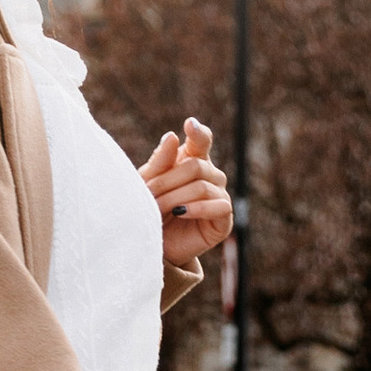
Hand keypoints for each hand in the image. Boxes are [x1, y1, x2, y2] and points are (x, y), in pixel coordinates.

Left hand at [139, 116, 232, 270]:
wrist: (153, 245)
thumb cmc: (150, 209)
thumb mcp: (149, 183)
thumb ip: (160, 161)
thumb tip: (173, 135)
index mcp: (192, 160)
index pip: (201, 141)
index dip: (198, 132)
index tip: (189, 124)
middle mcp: (210, 175)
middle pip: (195, 166)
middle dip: (167, 180)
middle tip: (147, 195)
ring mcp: (219, 195)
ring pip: (202, 185)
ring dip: (175, 197)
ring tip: (156, 208)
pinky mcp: (224, 218)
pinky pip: (218, 206)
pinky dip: (197, 208)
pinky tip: (180, 213)